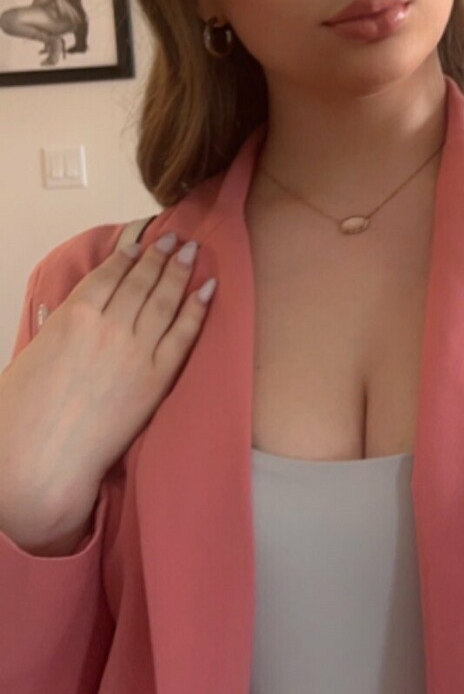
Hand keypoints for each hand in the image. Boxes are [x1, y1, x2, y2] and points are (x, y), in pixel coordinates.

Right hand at [0, 232, 216, 548]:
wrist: (44, 456)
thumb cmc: (24, 411)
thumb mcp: (35, 353)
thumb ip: (62, 328)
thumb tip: (80, 318)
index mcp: (73, 315)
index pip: (109, 274)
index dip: (128, 255)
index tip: (141, 242)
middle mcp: (109, 325)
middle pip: (141, 281)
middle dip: (160, 256)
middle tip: (175, 238)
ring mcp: (137, 350)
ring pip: (164, 300)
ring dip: (180, 272)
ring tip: (192, 252)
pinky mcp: (157, 378)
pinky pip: (183, 335)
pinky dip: (197, 308)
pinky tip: (209, 289)